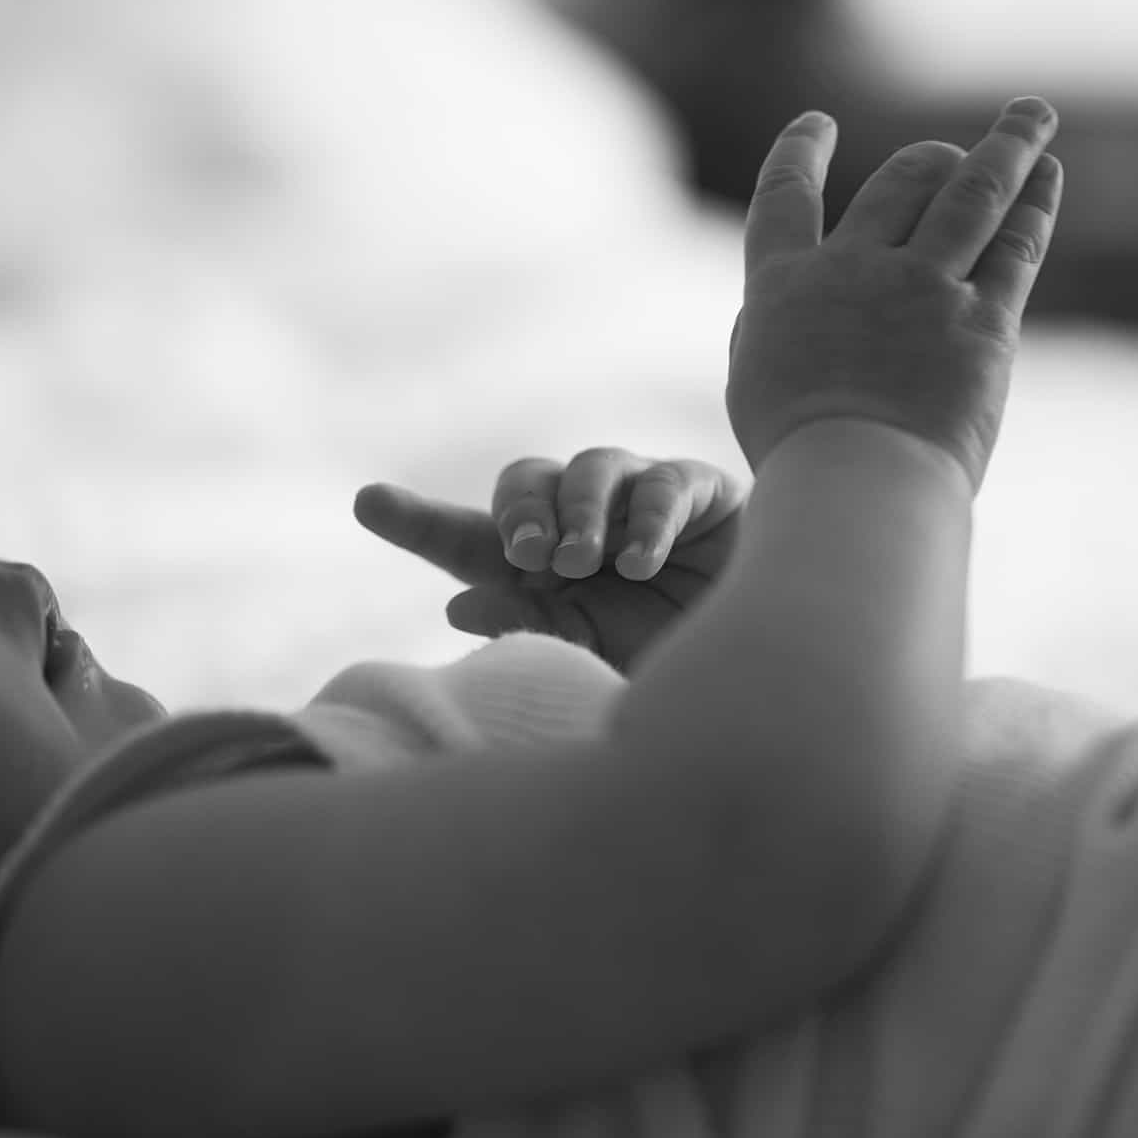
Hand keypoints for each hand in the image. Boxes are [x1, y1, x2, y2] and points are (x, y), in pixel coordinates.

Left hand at [353, 450, 747, 672]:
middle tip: (524, 554)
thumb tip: (458, 597)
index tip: (368, 501)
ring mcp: (636, 500)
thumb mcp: (592, 658)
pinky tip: (639, 562)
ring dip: (578, 512)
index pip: (465, 538)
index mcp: (539, 572)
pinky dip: (645, 519)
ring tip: (582, 563)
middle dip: (518, 510)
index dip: (416, 519)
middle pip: (526, 481)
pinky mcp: (697, 491)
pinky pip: (661, 483)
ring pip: (589, 467)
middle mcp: (581, 524)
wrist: (769, 669)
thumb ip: (531, 627)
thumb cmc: (671, 666)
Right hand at [727, 99, 1062, 487]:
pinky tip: (1048, 177)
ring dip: (1008, 145)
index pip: (785, 198)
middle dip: (929, 160)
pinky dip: (1034, 203)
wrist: (853, 478)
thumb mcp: (756, 385)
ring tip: (1035, 113)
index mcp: (785, 287)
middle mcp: (854, 271)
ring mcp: (921, 289)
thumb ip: (776, 330)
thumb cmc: (797, 454)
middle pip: (899, 184)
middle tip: (948, 154)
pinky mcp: (982, 321)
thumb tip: (796, 302)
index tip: (816, 124)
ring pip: (971, 194)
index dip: (799, 153)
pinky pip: (1015, 245)